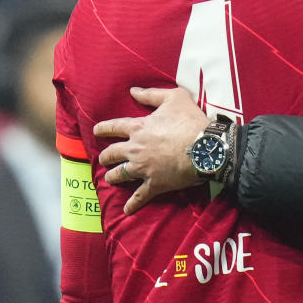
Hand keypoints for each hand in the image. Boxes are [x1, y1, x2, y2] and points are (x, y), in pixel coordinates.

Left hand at [94, 87, 209, 213]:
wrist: (206, 147)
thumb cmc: (190, 121)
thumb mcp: (174, 98)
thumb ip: (151, 94)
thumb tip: (133, 91)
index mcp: (139, 127)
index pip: (114, 127)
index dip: (103, 128)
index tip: (96, 130)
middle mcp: (136, 149)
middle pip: (112, 153)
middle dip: (106, 156)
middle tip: (104, 158)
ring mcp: (143, 168)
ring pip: (120, 174)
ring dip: (113, 177)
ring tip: (109, 179)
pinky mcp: (154, 184)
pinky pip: (140, 196)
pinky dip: (132, 204)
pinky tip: (126, 210)